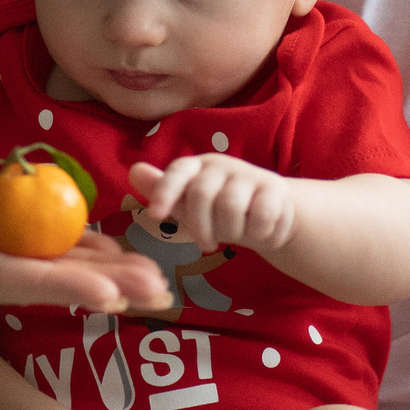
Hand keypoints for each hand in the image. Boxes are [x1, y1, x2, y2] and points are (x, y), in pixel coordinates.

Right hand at [0, 167, 168, 314]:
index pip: (3, 275)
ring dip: (85, 264)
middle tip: (158, 288)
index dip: (57, 279)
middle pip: (33, 274)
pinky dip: (49, 244)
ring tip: (143, 272)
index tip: (111, 290)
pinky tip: (91, 244)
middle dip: (95, 280)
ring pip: (28, 262)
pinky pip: (6, 244)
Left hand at [129, 156, 294, 255]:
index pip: (178, 171)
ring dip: (231, 232)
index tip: (155, 216)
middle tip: (207, 244)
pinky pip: (261, 217)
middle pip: (201, 195)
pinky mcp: (275, 188)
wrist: (268, 214)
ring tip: (235, 236)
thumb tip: (134, 171)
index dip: (164, 191)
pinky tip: (260, 233)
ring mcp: (249, 174)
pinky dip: (258, 234)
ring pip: (231, 207)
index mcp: (197, 167)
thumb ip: (163, 191)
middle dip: (201, 227)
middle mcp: (221, 165)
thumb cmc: (219, 212)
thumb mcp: (188, 206)